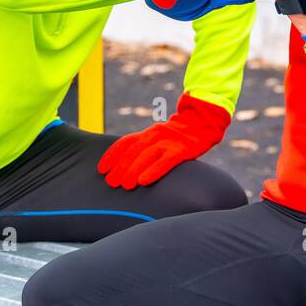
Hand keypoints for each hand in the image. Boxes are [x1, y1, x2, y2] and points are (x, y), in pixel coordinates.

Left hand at [96, 93, 230, 188]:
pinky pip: (165, 161)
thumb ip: (146, 147)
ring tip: (125, 185)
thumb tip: (128, 166)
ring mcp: (168, 142)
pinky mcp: (181, 149)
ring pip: (146, 156)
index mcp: (148, 133)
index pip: (125, 143)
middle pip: (133, 151)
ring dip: (133, 170)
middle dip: (120, 167)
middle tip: (111, 183)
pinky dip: (154, 170)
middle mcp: (154, 135)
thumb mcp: (159, 137)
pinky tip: (145, 180)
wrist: (203, 120)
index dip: (112, 155)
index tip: (102, 169)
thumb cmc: (180, 135)